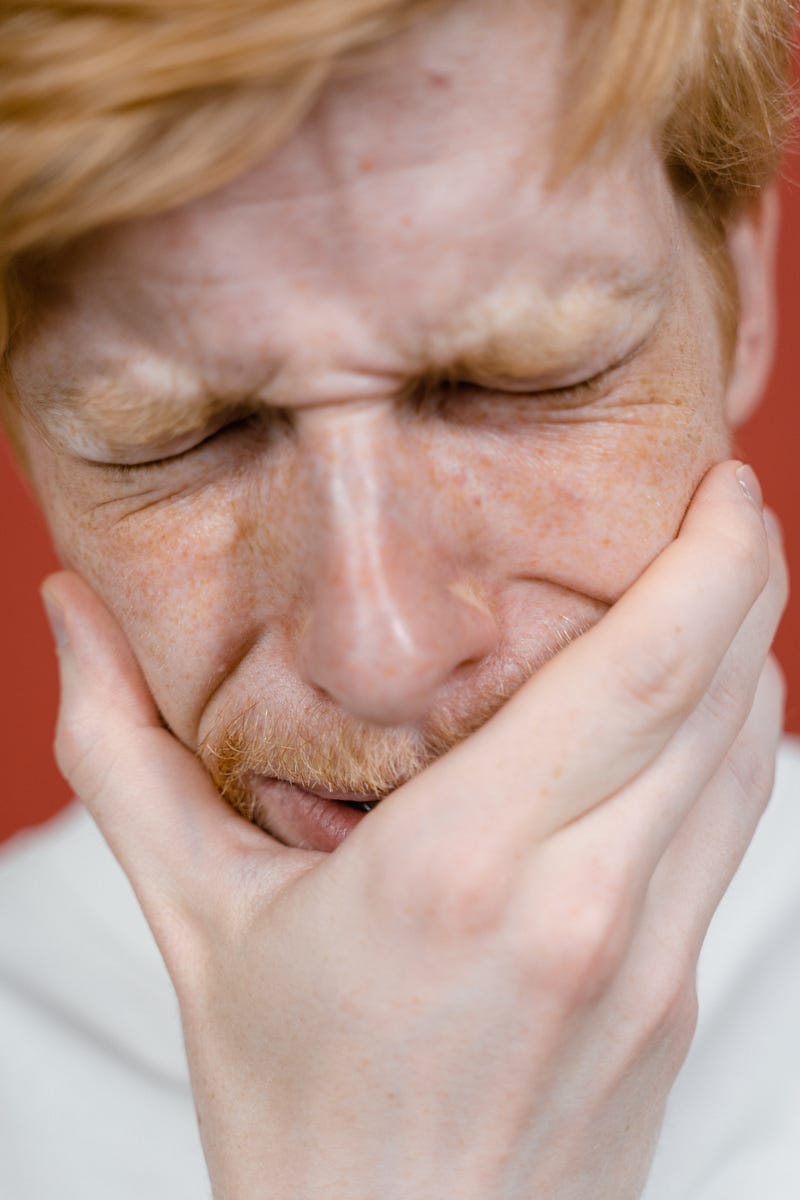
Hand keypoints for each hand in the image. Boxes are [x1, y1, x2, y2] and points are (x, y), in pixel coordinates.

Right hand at [42, 460, 786, 1199]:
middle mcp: (581, 905)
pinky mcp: (675, 998)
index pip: (639, 671)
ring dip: (745, 652)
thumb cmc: (294, 1111)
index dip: (711, 560)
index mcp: (460, 867)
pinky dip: (732, 743)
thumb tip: (69, 616)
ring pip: (745, 758)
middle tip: (726, 499)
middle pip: (717, 692)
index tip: (720, 485)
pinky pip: (734, 831)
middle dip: (746, 571)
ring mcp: (648, 960)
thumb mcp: (195, 922)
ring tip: (713, 583)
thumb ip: (124, 754)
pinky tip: (694, 707)